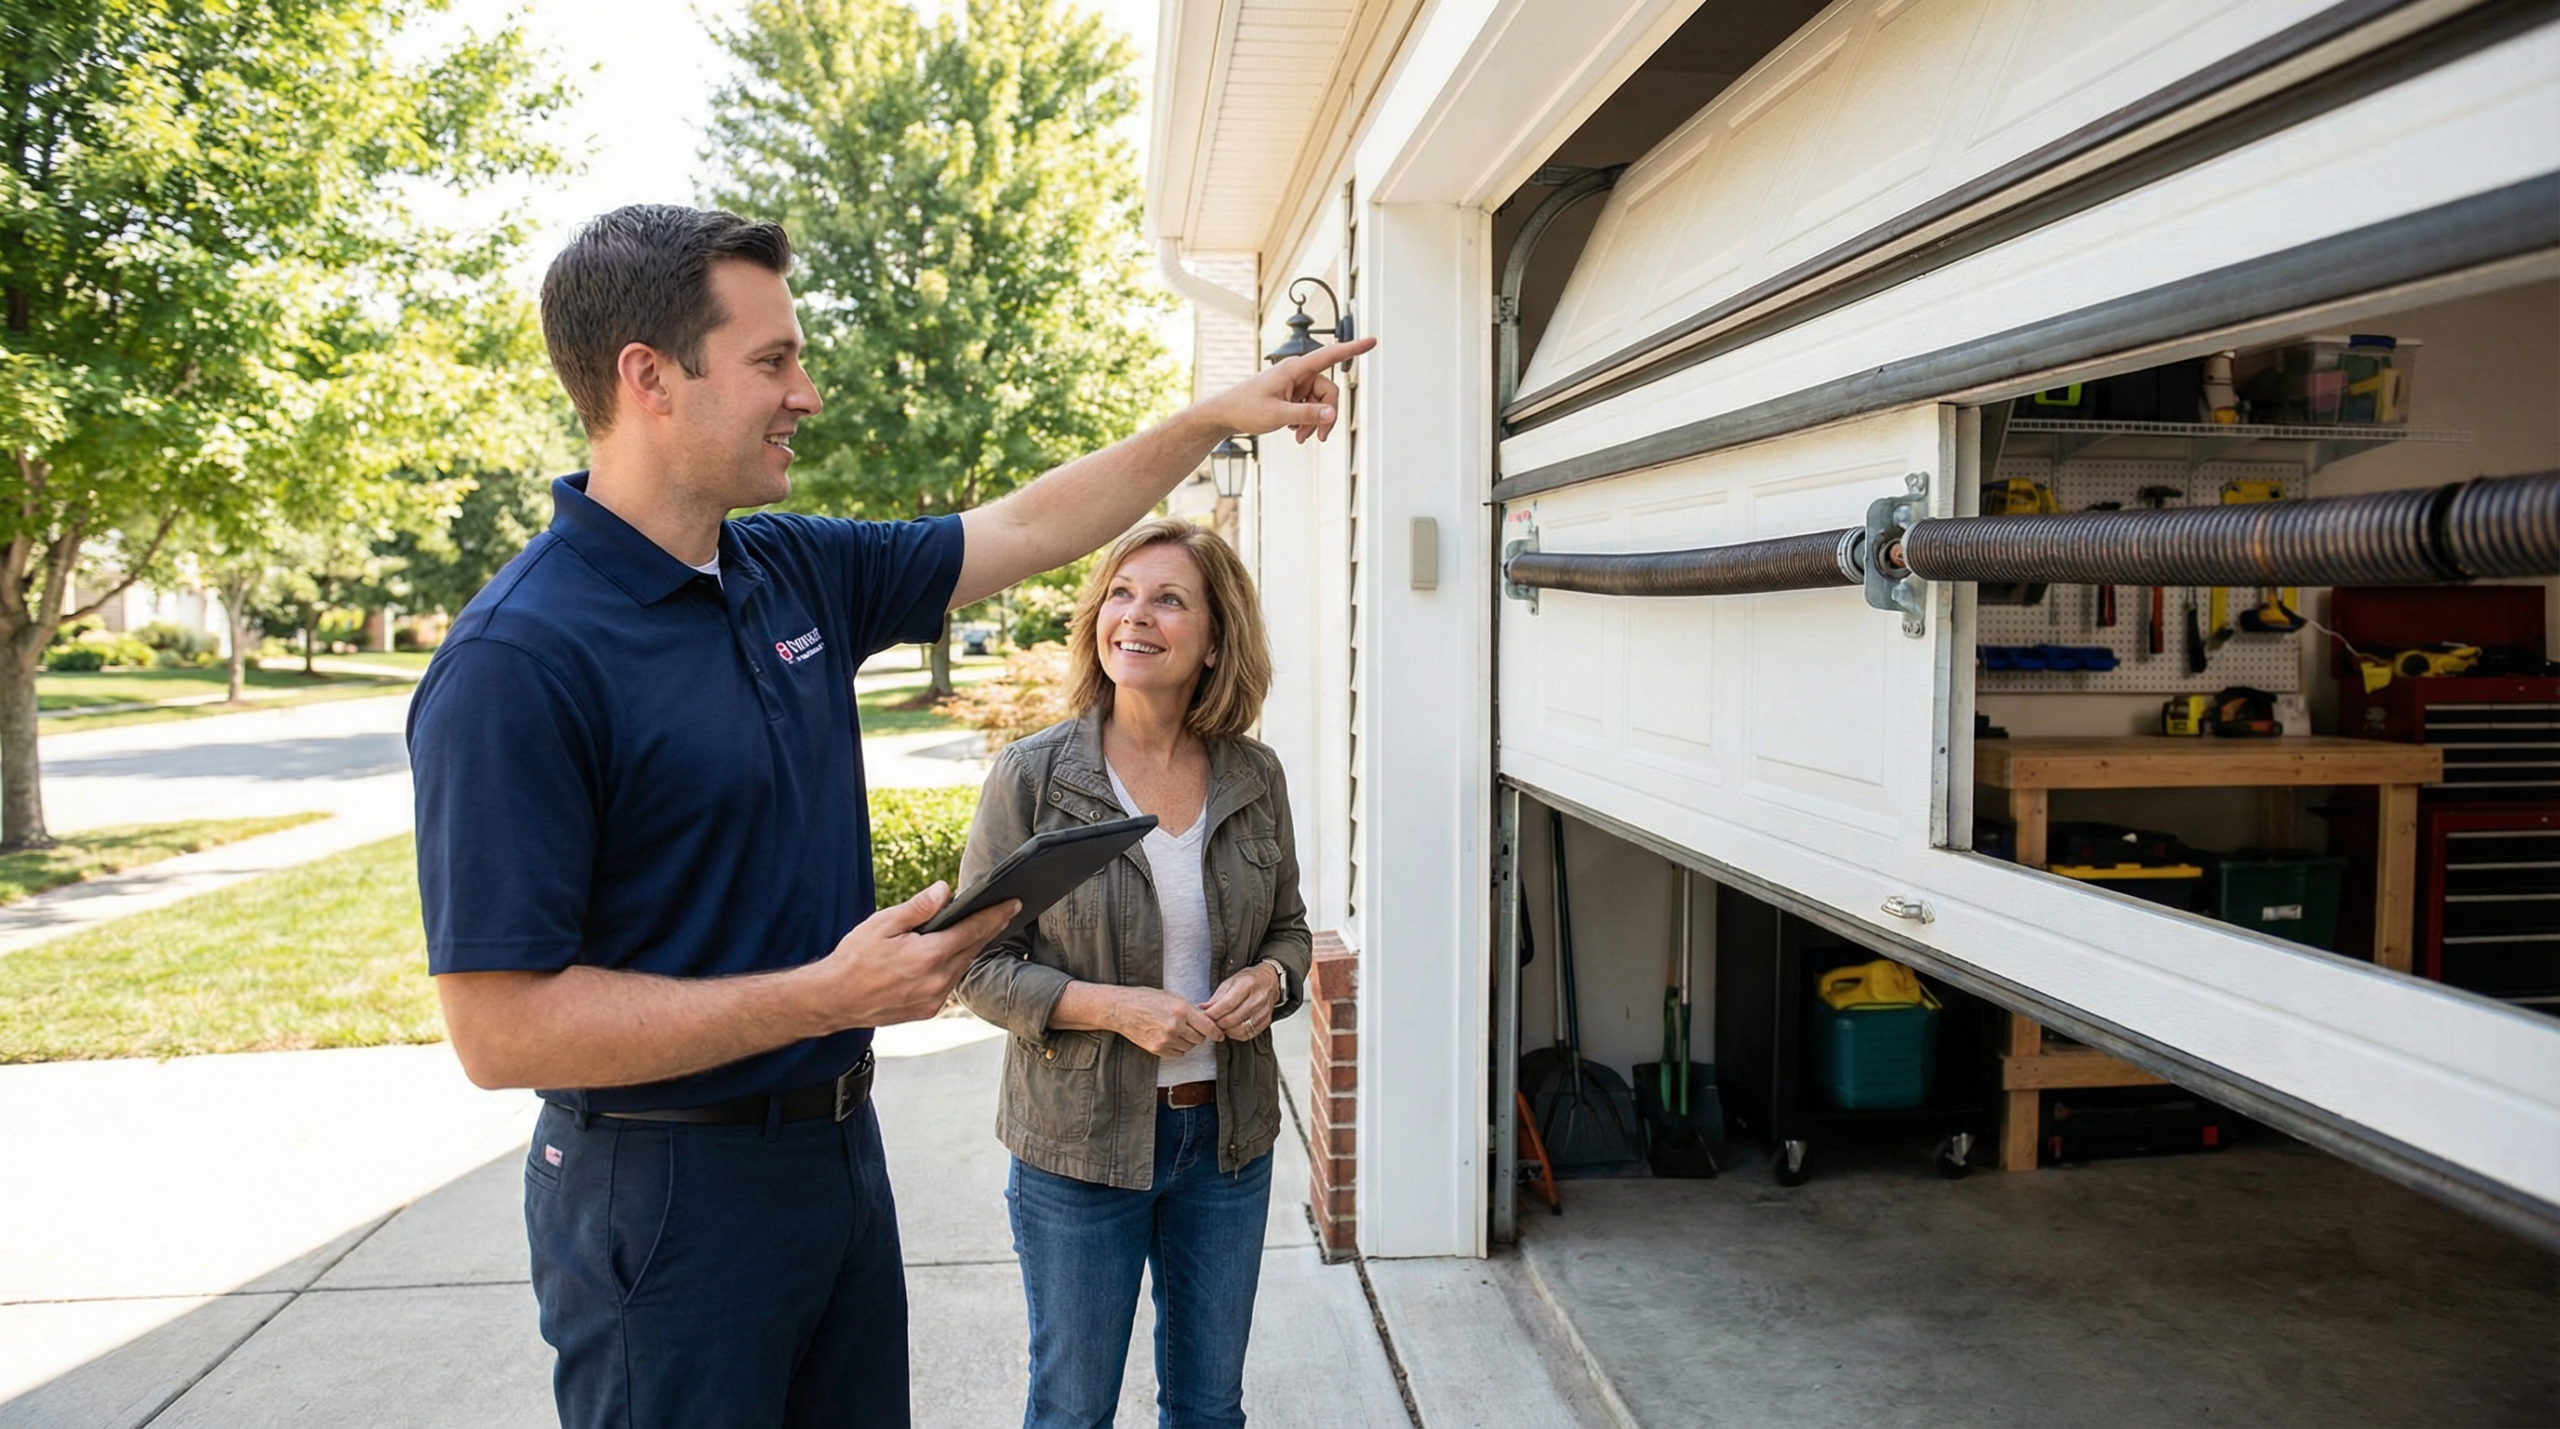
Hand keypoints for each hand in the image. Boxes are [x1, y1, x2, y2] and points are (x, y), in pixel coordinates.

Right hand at [807, 883, 1018, 1027]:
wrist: (834, 999)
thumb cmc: (854, 958)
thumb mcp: (883, 924)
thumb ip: (918, 908)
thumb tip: (945, 891)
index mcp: (929, 955)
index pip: (973, 930)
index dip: (995, 914)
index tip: (1013, 902)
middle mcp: (937, 981)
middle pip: (973, 949)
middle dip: (989, 929)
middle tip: (1004, 911)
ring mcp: (934, 999)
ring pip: (963, 967)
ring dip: (972, 948)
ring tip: (982, 929)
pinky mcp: (927, 1010)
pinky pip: (950, 983)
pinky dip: (954, 967)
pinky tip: (954, 954)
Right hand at [1107, 986, 1224, 1057]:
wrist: (1122, 1009)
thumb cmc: (1145, 999)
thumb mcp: (1171, 997)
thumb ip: (1189, 1010)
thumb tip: (1206, 1020)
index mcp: (1181, 1010)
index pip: (1208, 1026)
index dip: (1217, 1032)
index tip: (1220, 1035)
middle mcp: (1175, 1026)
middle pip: (1200, 1039)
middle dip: (1199, 1034)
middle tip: (1191, 1028)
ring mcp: (1166, 1039)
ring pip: (1189, 1047)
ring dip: (1187, 1041)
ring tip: (1176, 1031)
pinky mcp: (1157, 1049)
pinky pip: (1177, 1054)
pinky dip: (1177, 1048)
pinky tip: (1169, 1038)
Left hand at [1197, 337, 1375, 446]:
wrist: (1226, 414)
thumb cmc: (1246, 408)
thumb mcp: (1278, 415)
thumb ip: (1307, 414)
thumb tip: (1332, 413)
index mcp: (1295, 368)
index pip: (1330, 355)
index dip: (1353, 348)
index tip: (1372, 340)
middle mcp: (1298, 373)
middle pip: (1328, 392)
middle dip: (1325, 416)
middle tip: (1318, 437)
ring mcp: (1296, 384)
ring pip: (1321, 403)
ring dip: (1314, 422)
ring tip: (1300, 437)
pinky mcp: (1293, 395)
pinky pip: (1311, 407)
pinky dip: (1307, 421)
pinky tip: (1295, 430)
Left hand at [1202, 962, 1281, 1041]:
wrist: (1269, 981)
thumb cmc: (1248, 980)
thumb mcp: (1230, 982)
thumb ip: (1216, 997)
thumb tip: (1203, 1009)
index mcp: (1247, 984)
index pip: (1228, 1004)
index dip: (1213, 1013)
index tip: (1205, 1016)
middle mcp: (1258, 998)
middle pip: (1233, 1019)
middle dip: (1217, 1023)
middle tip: (1210, 1022)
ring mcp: (1263, 1011)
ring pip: (1240, 1029)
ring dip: (1226, 1030)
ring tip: (1220, 1025)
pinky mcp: (1266, 1021)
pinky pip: (1248, 1034)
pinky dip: (1236, 1034)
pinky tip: (1230, 1028)